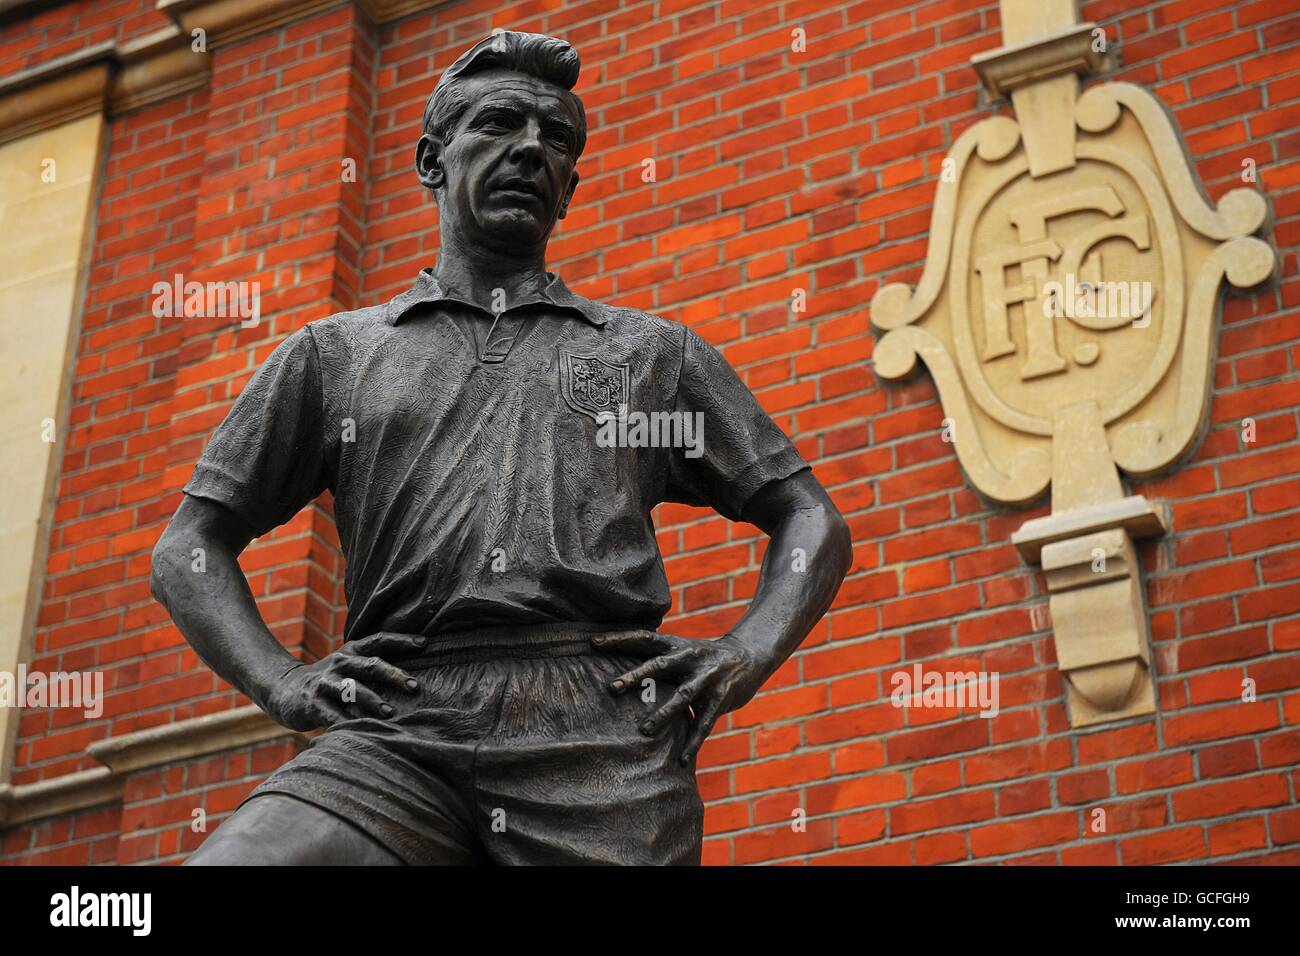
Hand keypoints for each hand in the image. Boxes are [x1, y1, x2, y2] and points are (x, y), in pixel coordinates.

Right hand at [263, 632, 426, 730]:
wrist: (284, 689)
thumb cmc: (329, 680)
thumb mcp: (348, 666)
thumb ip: (372, 666)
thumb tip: (412, 675)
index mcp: (351, 652)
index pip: (378, 641)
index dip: (401, 640)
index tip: (424, 643)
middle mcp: (339, 663)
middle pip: (370, 666)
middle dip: (394, 675)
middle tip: (415, 686)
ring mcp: (325, 683)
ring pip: (352, 689)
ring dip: (372, 700)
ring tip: (390, 712)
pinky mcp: (312, 703)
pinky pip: (332, 714)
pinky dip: (347, 722)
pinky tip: (362, 731)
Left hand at [593, 630, 769, 764]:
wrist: (750, 656)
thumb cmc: (704, 658)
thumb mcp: (681, 650)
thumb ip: (657, 659)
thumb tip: (619, 670)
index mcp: (676, 645)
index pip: (644, 638)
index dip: (619, 639)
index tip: (594, 642)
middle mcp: (690, 658)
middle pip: (659, 665)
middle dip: (636, 676)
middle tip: (611, 688)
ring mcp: (708, 677)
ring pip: (683, 695)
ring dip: (663, 713)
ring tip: (644, 731)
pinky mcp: (722, 697)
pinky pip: (706, 722)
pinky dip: (693, 742)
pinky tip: (682, 760)